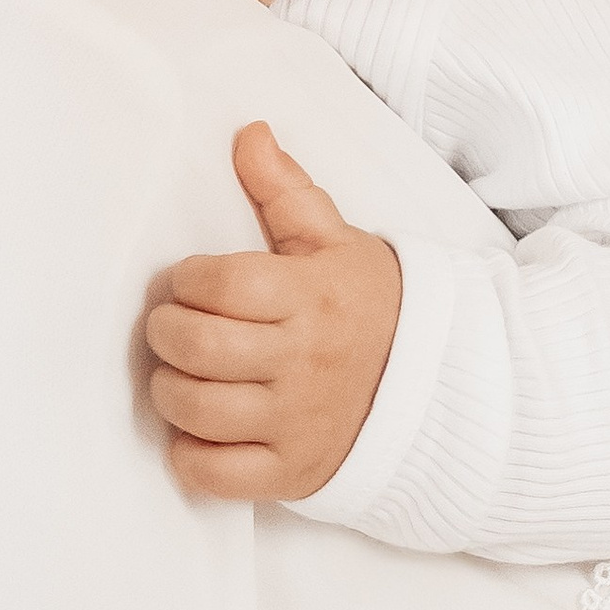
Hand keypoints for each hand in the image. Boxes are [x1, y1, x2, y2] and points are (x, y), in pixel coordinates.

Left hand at [144, 122, 401, 504]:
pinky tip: (196, 430)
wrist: (442, 386)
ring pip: (199, 411)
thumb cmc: (371, 307)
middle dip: (167, 331)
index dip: (187, 280)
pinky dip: (191, 457)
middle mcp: (304, 362)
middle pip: (200, 348)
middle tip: (171, 325)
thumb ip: (286, 189)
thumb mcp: (336, 240)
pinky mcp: (292, 472)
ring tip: (180, 373)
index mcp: (312, 297)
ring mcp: (298, 423)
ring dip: (170, 389)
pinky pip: (218, 475)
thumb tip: (249, 133)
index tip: (188, 281)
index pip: (222, 286)